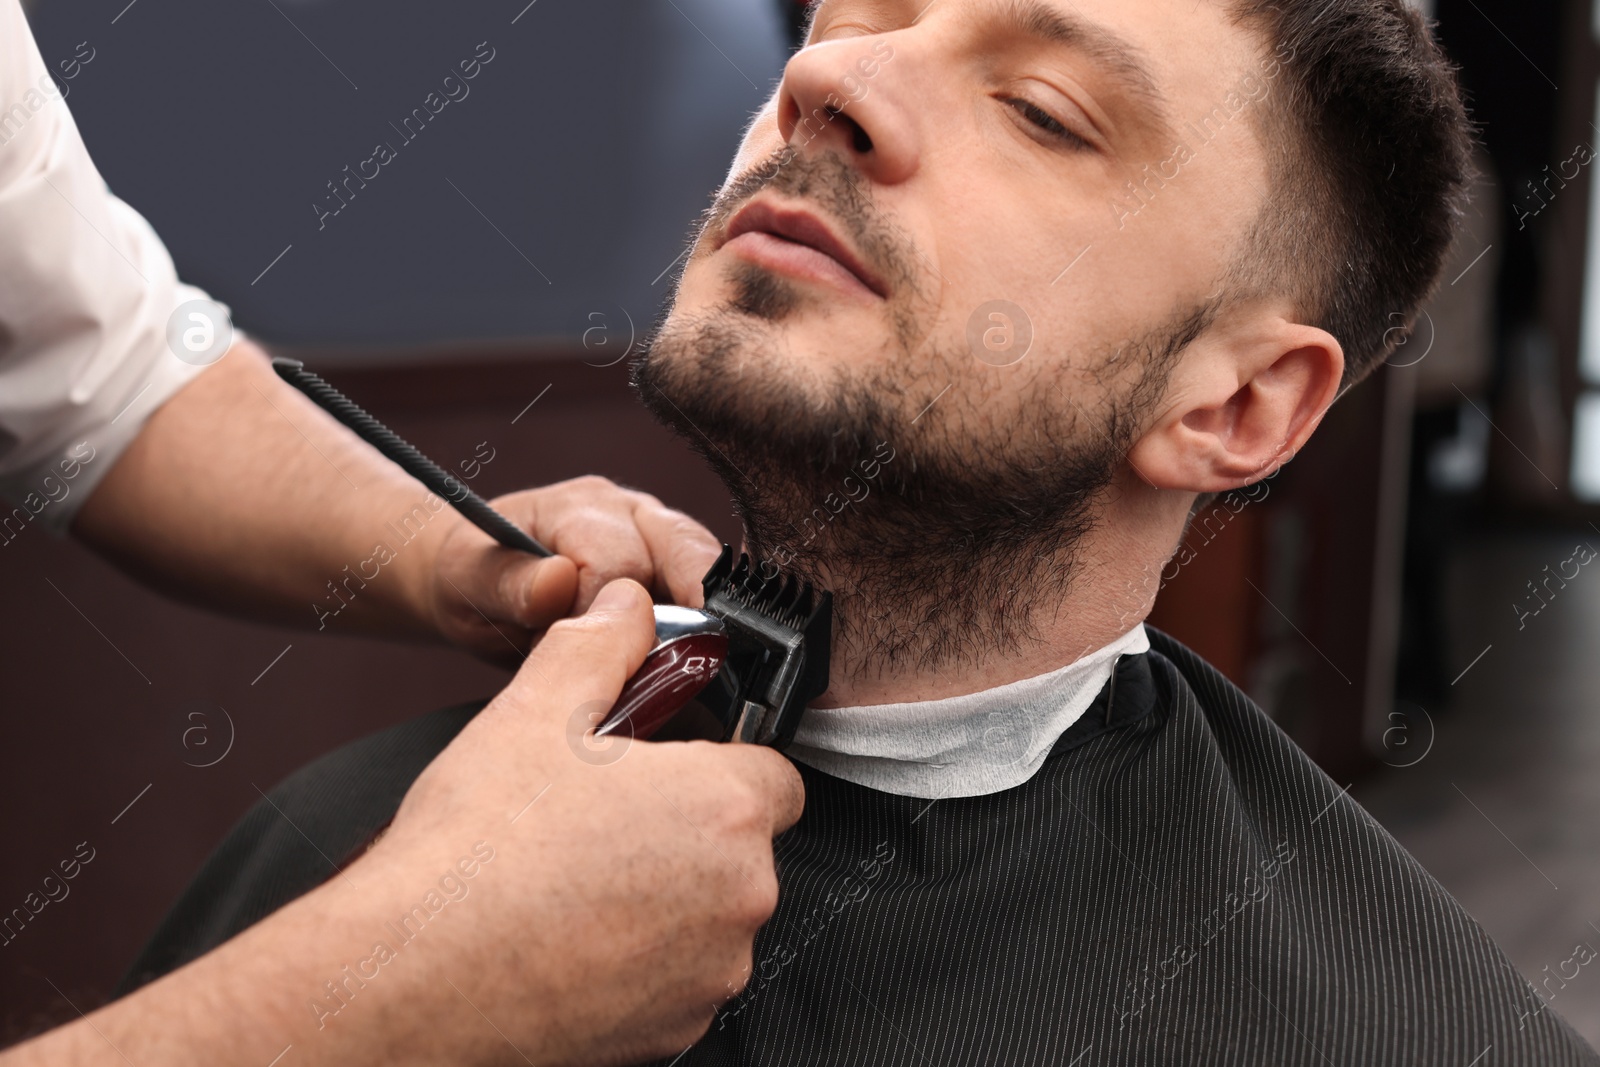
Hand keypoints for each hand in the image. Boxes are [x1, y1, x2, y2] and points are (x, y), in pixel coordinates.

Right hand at [0, 579, 803, 1066]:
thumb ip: (600, 644)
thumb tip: (627, 606)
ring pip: (709, 917)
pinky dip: (637, 963)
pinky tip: (569, 942)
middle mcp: (741, 896)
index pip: (772, 772)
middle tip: (604, 823)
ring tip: (574, 884)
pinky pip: (678, 981)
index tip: (668, 769)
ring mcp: (711, 973)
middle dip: (686, 831)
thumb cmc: (475, 853)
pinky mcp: (677, 1032)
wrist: (412, 981)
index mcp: (725, 807)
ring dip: (663, 900)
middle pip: (742, 847)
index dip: (718, 763)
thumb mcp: (536, 710)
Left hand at [425, 475, 721, 663]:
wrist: (473, 578)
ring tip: (659, 660)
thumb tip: (559, 580)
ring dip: (694, 620)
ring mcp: (658, 535)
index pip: (620, 565)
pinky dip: (702, 626)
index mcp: (580, 507)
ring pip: (707, 570)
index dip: (602, 622)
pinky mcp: (673, 566)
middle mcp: (630, 511)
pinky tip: (685, 655)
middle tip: (645, 664)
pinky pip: (707, 591)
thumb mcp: (468, 583)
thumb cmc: (470, 576)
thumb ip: (510, 584)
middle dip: (676, 613)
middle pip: (686, 553)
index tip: (571, 656)